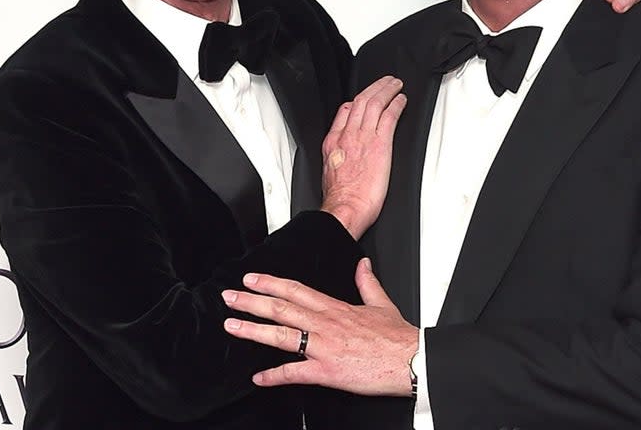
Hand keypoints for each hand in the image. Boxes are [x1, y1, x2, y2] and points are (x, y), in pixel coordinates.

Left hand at [222, 258, 417, 395]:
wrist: (410, 360)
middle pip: (282, 308)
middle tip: (230, 297)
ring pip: (281, 335)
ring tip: (232, 326)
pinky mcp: (326, 371)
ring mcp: (323, 347)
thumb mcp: (382, 303)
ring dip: (253, 330)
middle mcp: (325, 324)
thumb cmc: (396, 338)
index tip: (252, 279)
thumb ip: (367, 282)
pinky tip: (259, 377)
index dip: (271, 283)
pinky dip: (274, 376)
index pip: (296, 290)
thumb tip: (363, 265)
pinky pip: (294, 373)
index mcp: (335, 308)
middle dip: (252, 301)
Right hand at [320, 76, 406, 238]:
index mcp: (334, 142)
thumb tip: (346, 157)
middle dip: (374, 88)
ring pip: (375, 103)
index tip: (365, 99)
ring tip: (396, 84)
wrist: (345, 208)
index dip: (357, 101)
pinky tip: (402, 101)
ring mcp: (364, 138)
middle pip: (361, 101)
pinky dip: (396, 105)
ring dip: (387, 90)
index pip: (345, 112)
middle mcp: (347, 135)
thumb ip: (338, 157)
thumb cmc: (340, 198)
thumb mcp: (330, 172)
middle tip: (385, 81)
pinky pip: (389, 116)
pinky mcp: (380, 144)